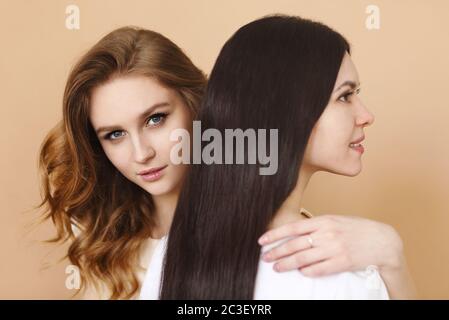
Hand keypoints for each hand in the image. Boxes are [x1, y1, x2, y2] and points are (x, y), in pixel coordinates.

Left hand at [258, 214, 404, 276]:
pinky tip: (301, 272)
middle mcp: (327, 234)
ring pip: (304, 258)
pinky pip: (320, 269)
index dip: (276, 235)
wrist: (382, 240)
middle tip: (266, 257)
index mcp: (324, 221)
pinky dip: (308, 271)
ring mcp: (335, 249)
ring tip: (277, 267)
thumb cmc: (357, 229)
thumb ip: (317, 225)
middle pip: (295, 244)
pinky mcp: (342, 262)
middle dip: (277, 252)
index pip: (293, 228)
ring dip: (288, 264)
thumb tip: (296, 232)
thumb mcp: (335, 220)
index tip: (263, 240)